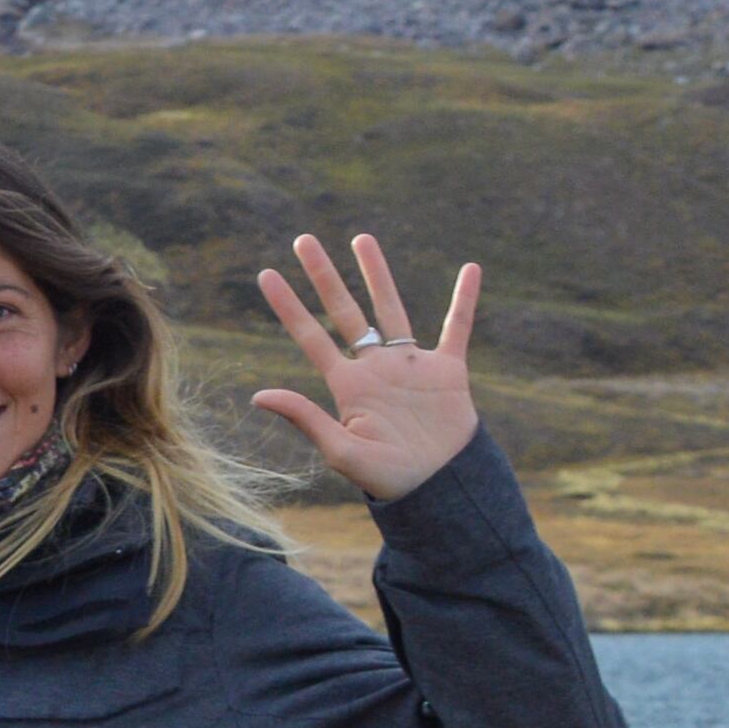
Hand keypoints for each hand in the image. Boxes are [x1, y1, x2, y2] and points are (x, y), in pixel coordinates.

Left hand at [251, 233, 483, 500]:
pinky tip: (470, 269)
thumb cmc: (388, 478)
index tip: (266, 274)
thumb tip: (258, 395)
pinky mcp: (448, 371)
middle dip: (325, 276)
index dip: (288, 306)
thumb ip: (306, 419)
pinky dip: (464, 299)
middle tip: (304, 240)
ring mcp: (410, 365)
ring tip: (362, 238)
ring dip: (377, 274)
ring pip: (391, 308)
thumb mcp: (342, 450)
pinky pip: (457, 328)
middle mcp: (375, 368)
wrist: (440, 489)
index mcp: (347, 385)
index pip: (311, 336)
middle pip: (346, 311)